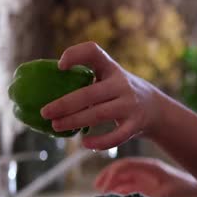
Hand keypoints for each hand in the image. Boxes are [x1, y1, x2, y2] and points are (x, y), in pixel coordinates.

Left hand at [40, 42, 166, 149]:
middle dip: (64, 104)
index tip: (60, 66)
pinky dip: (100, 142)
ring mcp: (130, 105)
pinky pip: (116, 136)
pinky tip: (84, 144)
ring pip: (99, 114)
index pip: (94, 52)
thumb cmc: (119, 92)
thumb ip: (85, 80)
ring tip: (56, 126)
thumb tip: (42, 90)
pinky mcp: (135, 124)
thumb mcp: (108, 78)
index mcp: (111, 68)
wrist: (155, 108)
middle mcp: (122, 84)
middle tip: (45, 112)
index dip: (76, 54)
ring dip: (74, 121)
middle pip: (89, 94)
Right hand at [94, 157, 196, 196]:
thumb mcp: (167, 194)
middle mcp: (145, 171)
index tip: (102, 185)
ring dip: (112, 186)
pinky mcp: (147, 187)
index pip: (125, 166)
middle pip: (121, 171)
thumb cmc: (184, 190)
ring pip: (123, 180)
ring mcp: (145, 178)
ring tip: (102, 196)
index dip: (111, 174)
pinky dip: (120, 192)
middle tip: (97, 190)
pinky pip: (129, 188)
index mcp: (149, 167)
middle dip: (107, 179)